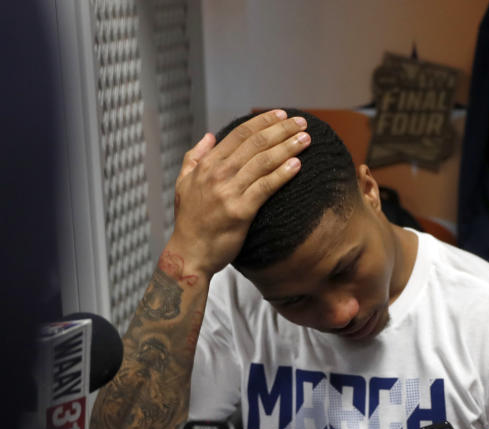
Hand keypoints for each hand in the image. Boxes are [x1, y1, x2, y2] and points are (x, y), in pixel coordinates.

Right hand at [166, 109, 310, 277]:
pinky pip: (266, 187)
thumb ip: (194, 157)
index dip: (263, 122)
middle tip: (301, 123)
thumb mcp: (183, 183)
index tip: (281, 115)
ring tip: (305, 139)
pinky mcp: (241, 211)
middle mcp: (218, 174)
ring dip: (287, 147)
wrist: (189, 253)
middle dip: (281, 130)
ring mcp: (229, 192)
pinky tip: (297, 165)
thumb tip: (209, 136)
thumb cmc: (189, 221)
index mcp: (207, 165)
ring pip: (263, 162)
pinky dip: (282, 174)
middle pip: (256, 143)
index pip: (240, 134)